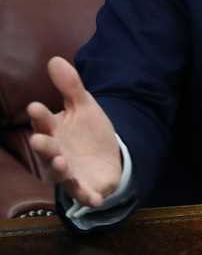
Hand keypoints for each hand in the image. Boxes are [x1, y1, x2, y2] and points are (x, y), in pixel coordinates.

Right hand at [27, 57, 121, 207]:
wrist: (108, 157)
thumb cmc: (88, 132)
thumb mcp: (84, 106)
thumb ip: (70, 86)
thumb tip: (54, 59)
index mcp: (55, 132)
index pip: (44, 123)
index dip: (40, 117)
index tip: (36, 107)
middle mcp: (57, 154)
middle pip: (48, 149)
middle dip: (43, 145)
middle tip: (38, 139)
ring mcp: (70, 172)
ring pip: (61, 172)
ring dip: (59, 168)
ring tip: (60, 162)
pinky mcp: (85, 187)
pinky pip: (85, 194)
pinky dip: (89, 197)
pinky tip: (95, 199)